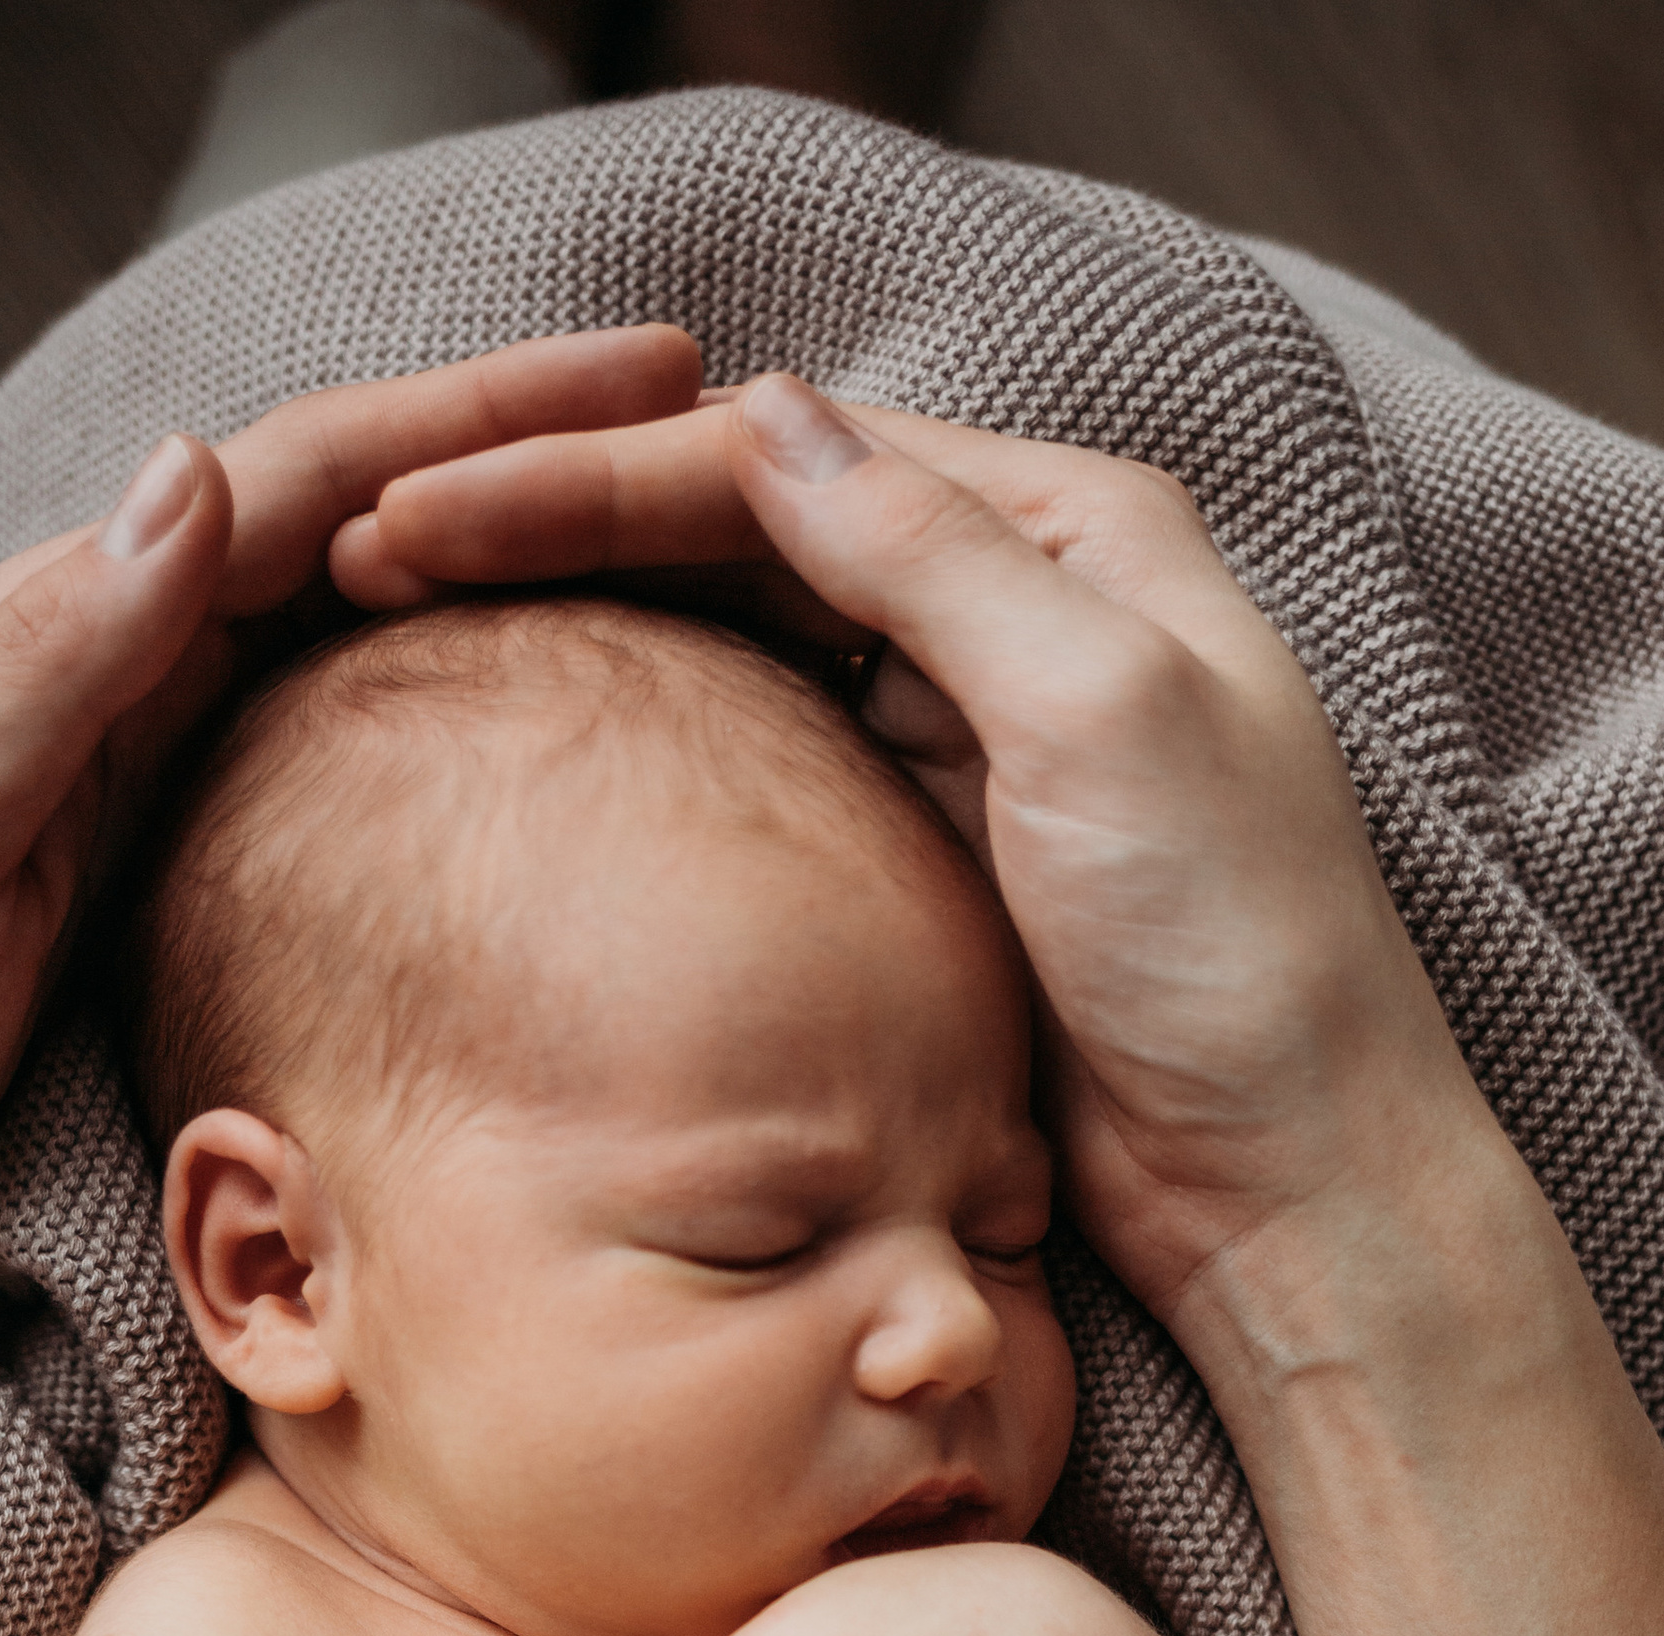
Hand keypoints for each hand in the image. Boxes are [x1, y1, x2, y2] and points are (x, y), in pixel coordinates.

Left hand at [0, 327, 703, 1431]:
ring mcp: (165, 813)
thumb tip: (200, 474)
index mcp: (57, 650)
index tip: (639, 377)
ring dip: (517, 600)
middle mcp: (122, 706)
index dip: (470, 420)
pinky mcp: (190, 928)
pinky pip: (354, 806)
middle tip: (709, 437)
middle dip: (530, 476)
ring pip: (373, 662)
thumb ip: (48, 664)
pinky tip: (552, 760)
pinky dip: (460, 755)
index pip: (296, 486)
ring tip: (674, 568)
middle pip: (362, 542)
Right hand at [341, 376, 1495, 1347]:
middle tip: (376, 560)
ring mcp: (969, 737)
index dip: (591, 479)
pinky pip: (767, 760)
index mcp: (1074, 537)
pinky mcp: (934, 856)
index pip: (787, 461)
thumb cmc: (1237, 957)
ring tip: (421, 628)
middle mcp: (1018, 611)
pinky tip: (550, 739)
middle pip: (747, 529)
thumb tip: (766, 418)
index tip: (425, 521)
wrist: (1287, 1188)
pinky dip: (655, 734)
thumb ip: (935, 563)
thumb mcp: (1098, 717)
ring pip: (741, 636)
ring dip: (589, 623)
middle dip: (559, 530)